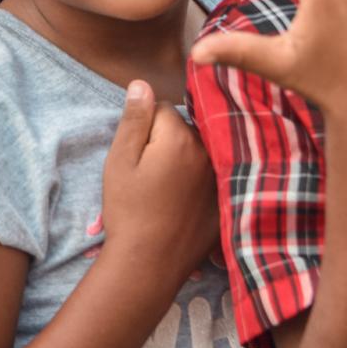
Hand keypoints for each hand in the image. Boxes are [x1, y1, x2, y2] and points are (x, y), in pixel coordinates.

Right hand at [99, 80, 218, 282]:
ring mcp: (221, 176)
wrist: (148, 264)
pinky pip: (215, 174)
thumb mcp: (119, 161)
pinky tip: (185, 202)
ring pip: (201, 149)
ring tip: (168, 187)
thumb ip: (133, 119)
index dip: (144, 127)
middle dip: (169, 139)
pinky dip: (202, 181)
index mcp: (180, 137)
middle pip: (186, 127)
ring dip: (188, 158)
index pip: (163, 108)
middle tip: (151, 173)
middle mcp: (208, 151)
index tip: (137, 153)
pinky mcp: (227, 199)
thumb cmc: (128, 211)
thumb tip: (142, 83)